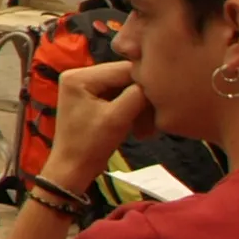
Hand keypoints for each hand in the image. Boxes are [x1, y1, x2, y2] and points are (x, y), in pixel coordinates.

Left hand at [45, 59, 149, 187]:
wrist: (74, 169)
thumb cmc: (91, 144)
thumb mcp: (117, 118)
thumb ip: (137, 95)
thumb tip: (155, 80)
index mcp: (79, 76)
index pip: (123, 69)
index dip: (146, 81)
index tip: (164, 98)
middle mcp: (80, 75)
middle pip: (124, 77)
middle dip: (142, 97)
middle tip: (156, 118)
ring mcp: (86, 87)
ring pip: (125, 88)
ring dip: (140, 107)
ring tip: (148, 127)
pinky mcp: (93, 99)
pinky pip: (120, 98)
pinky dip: (132, 111)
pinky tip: (141, 128)